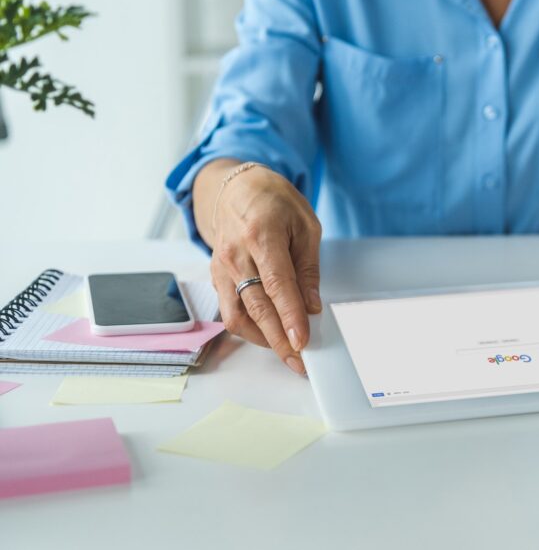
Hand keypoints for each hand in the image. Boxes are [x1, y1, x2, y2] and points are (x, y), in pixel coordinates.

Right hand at [201, 163, 322, 374]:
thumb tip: (311, 306)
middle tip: (299, 362)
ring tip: (286, 351)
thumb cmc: (275, 201)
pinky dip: (249, 327)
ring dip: (262, 339)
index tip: (302, 342)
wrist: (236, 187)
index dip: (290, 317)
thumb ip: (308, 268)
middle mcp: (236, 254)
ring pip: (236, 316)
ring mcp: (221, 267)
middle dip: (278, 340)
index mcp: (262, 236)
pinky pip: (229, 310)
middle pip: (256, 308)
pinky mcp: (215, 276)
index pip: (277, 285)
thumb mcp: (306, 225)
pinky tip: (269, 334)